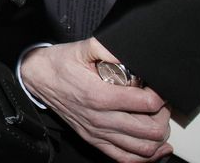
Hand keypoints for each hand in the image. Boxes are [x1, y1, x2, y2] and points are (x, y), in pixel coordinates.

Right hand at [20, 38, 170, 161]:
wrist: (37, 78)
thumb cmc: (60, 64)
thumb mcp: (82, 48)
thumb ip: (107, 47)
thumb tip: (132, 50)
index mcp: (99, 95)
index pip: (147, 104)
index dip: (159, 95)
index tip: (157, 87)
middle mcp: (99, 118)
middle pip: (150, 130)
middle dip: (162, 116)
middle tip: (160, 104)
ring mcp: (97, 132)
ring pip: (143, 148)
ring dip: (158, 136)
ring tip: (157, 121)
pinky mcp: (94, 140)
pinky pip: (126, 158)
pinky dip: (146, 157)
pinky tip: (154, 147)